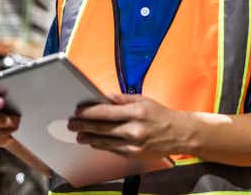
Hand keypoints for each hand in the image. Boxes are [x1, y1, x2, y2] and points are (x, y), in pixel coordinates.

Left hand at [67, 93, 193, 159]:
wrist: (179, 134)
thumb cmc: (160, 115)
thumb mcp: (143, 100)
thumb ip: (122, 99)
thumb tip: (103, 96)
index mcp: (136, 112)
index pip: (106, 112)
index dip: (89, 112)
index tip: (77, 111)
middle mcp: (134, 129)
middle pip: (102, 128)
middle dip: (83, 126)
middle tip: (72, 124)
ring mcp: (133, 144)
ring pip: (104, 142)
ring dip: (89, 138)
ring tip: (79, 135)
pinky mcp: (134, 155)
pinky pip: (112, 150)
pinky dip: (101, 145)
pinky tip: (94, 142)